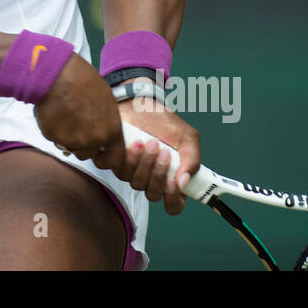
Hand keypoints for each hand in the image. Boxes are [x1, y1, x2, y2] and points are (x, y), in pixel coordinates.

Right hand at [33, 58, 125, 171]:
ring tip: (66, 116)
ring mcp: (72, 141)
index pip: (115, 160)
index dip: (107, 158)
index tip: (100, 153)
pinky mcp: (54, 137)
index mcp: (111, 131)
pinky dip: (55, 130)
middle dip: (83, 146)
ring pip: (71, 148)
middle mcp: (93, 140)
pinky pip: (55, 139)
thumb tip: (103, 131)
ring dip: (68, 139)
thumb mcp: (107, 102)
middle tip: (78, 127)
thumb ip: (107, 123)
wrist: (59, 75)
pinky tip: (55, 112)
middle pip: (88, 155)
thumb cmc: (84, 81)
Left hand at [111, 97, 199, 215]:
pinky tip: (133, 143)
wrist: (140, 102)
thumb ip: (192, 159)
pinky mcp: (115, 161)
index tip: (173, 183)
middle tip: (163, 151)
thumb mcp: (186, 137)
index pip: (174, 205)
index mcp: (171, 178)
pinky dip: (127, 158)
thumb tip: (183, 182)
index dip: (173, 199)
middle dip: (158, 174)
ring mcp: (132, 172)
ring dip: (144, 163)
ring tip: (149, 142)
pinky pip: (117, 170)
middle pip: (153, 194)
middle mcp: (150, 179)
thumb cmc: (164, 121)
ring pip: (135, 183)